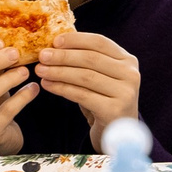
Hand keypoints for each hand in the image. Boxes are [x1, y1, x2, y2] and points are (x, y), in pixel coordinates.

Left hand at [35, 33, 141, 151]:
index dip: (76, 39)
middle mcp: (131, 74)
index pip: (100, 42)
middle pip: (91, 59)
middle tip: (42, 56)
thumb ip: (87, 61)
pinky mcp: (114, 110)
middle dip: (63, 56)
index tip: (54, 41)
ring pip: (85, 76)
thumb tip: (55, 44)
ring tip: (41, 71)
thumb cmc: (103, 99)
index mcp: (128, 60)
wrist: (116, 131)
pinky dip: (62, 89)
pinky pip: (82, 95)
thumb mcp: (100, 76)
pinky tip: (48, 85)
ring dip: (59, 72)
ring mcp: (125, 92)